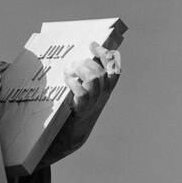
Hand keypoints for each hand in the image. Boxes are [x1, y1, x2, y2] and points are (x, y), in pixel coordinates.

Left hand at [43, 42, 121, 162]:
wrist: (70, 137)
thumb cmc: (73, 110)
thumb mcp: (84, 93)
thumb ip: (84, 78)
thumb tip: (76, 58)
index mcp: (106, 90)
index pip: (115, 69)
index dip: (107, 55)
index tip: (93, 44)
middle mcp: (103, 96)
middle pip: (103, 72)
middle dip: (88, 62)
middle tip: (75, 62)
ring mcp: (93, 103)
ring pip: (94, 80)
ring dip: (81, 71)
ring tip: (70, 70)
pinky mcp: (82, 110)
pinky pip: (82, 93)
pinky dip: (74, 83)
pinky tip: (67, 80)